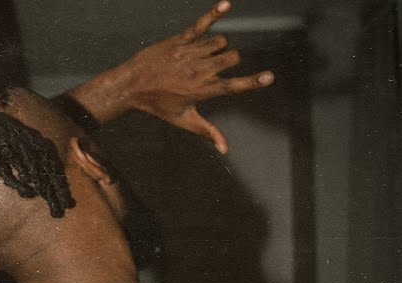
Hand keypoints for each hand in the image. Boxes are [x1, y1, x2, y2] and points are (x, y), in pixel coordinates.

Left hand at [67, 1, 274, 153]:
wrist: (132, 85)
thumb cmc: (158, 105)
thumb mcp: (184, 120)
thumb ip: (208, 132)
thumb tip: (225, 149)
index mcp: (202, 91)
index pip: (233, 86)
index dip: (253, 82)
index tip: (269, 77)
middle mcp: (199, 70)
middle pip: (232, 57)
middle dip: (231, 60)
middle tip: (214, 67)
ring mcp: (190, 53)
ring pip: (221, 42)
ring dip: (219, 47)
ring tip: (202, 56)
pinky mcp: (181, 40)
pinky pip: (202, 24)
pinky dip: (215, 13)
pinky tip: (226, 4)